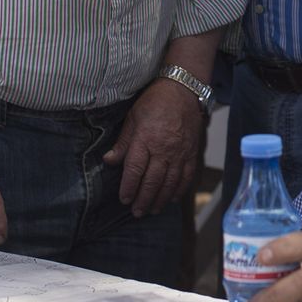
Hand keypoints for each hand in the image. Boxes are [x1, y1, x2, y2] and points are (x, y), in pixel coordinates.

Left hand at [103, 78, 202, 216]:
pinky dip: (180, 189)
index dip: (128, 188)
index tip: (124, 199)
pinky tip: (173, 198)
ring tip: (152, 210)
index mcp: (145, 140)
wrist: (183, 90)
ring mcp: (180, 152)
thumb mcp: (133, 117)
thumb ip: (123, 142)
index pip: (135, 170)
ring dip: (161, 199)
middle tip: (137, 212)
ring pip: (170, 182)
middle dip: (143, 199)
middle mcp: (163, 149)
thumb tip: (109, 161)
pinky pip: (187, 175)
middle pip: (152, 181)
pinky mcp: (192, 152)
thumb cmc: (154, 102)